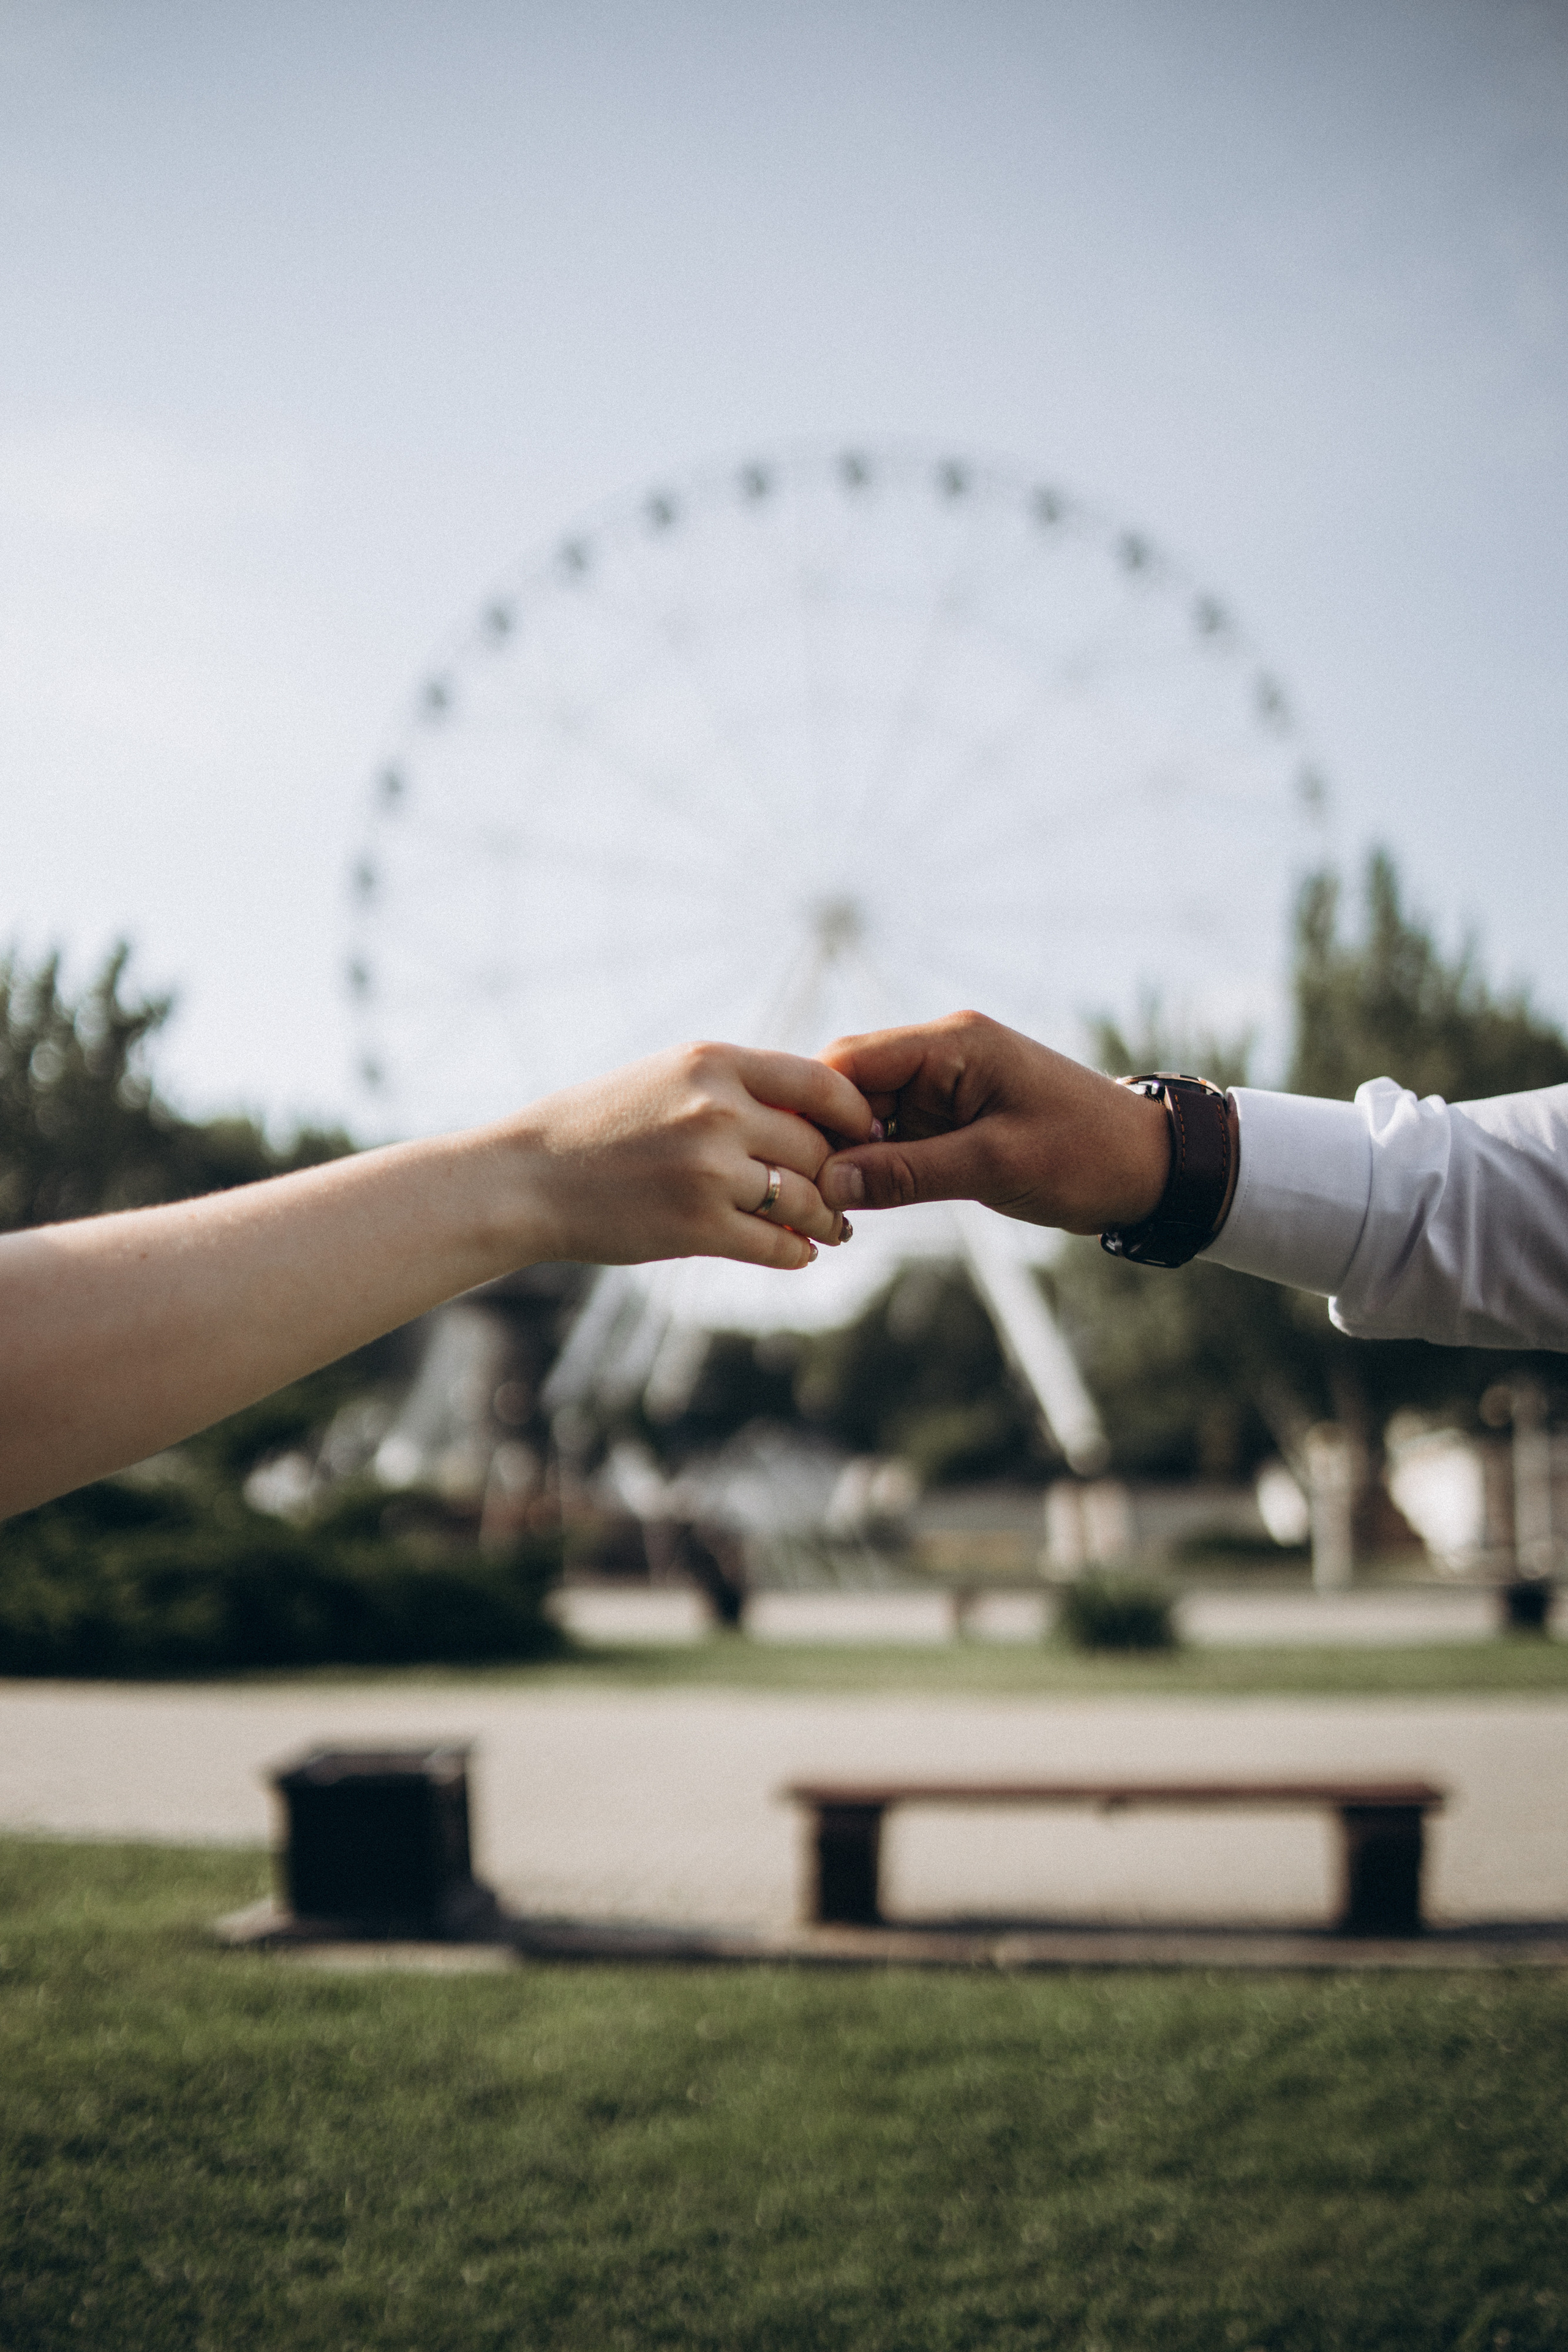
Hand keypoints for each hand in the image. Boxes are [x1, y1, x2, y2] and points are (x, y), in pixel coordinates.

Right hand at [515, 1041, 873, 1267]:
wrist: (527, 1177)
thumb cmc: (598, 1127)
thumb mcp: (666, 1079)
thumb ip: (731, 1086)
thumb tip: (807, 1109)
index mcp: (713, 1063)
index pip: (820, 1081)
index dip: (854, 1112)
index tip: (864, 1132)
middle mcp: (717, 1110)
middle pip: (817, 1146)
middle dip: (840, 1174)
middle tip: (851, 1194)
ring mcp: (708, 1170)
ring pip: (804, 1199)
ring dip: (826, 1220)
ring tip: (830, 1230)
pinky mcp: (696, 1226)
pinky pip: (775, 1244)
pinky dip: (796, 1252)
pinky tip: (798, 1253)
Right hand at [813, 1010, 1168, 1233]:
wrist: (1152, 1165)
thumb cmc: (1087, 1156)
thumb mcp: (996, 1167)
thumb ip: (908, 1174)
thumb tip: (829, 1182)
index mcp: (953, 1043)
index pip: (851, 1060)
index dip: (812, 1107)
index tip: (792, 1160)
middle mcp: (942, 1053)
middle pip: (849, 1084)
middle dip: (822, 1133)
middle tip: (804, 1191)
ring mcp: (946, 1084)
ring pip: (866, 1112)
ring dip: (846, 1153)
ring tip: (824, 1203)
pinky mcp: (953, 1115)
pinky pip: (894, 1133)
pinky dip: (874, 1163)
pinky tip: (856, 1199)